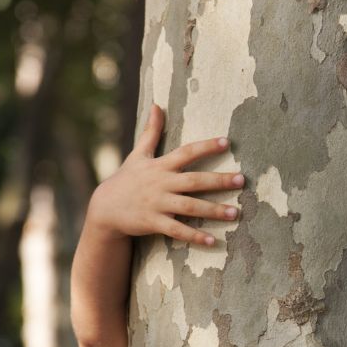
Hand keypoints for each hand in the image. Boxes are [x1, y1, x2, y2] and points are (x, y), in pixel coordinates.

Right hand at [86, 104, 245, 245]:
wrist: (104, 209)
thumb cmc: (126, 180)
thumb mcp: (137, 154)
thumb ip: (151, 132)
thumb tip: (157, 105)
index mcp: (160, 166)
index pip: (186, 152)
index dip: (206, 147)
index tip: (227, 142)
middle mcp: (161, 183)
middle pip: (194, 180)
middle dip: (218, 180)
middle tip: (242, 180)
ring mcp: (157, 204)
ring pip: (189, 207)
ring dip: (213, 210)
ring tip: (235, 213)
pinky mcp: (153, 223)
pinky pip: (177, 230)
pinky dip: (194, 236)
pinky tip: (213, 240)